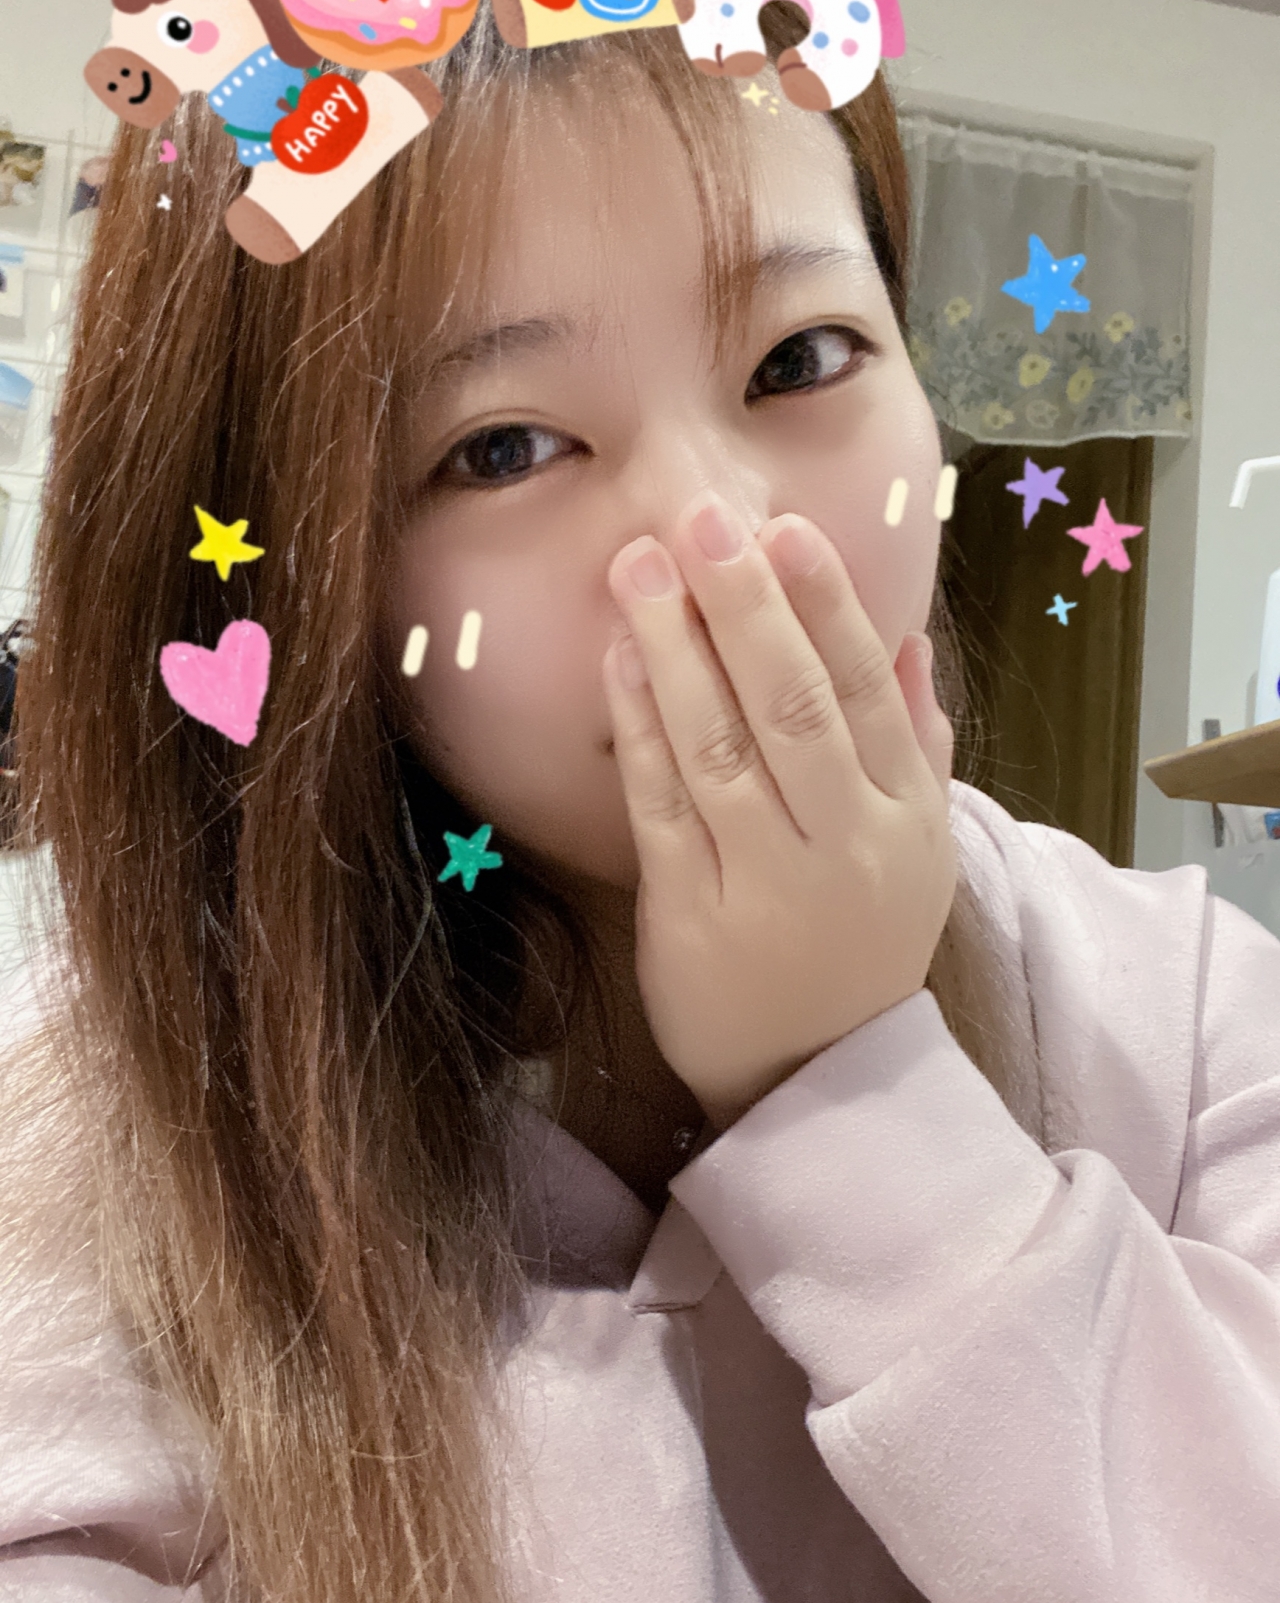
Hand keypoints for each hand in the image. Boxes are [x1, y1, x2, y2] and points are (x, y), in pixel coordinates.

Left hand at [603, 498, 956, 1129]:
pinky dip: (641, 729)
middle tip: (700, 521)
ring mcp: (767, 886)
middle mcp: (845, 848)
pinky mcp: (694, 919)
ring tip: (639, 570)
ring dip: (677, 650)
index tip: (784, 531)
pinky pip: (664, 808)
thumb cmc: (862, 943)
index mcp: (907, 818)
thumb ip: (918, 742)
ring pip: (722, 750)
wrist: (818, 1080)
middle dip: (746, 608)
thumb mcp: (920, 848)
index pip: (866, 693)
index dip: (827, 606)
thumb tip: (909, 639)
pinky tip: (620, 662)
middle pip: (794, 708)